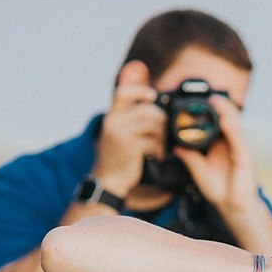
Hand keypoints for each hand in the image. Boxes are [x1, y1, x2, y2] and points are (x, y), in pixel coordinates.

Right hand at [93, 62, 164, 195]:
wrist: (108, 181)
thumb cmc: (116, 158)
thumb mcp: (115, 134)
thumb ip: (127, 120)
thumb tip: (150, 106)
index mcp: (111, 117)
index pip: (123, 92)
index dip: (140, 90)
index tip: (152, 96)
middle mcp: (114, 123)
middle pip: (146, 109)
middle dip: (160, 119)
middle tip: (163, 130)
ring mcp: (122, 134)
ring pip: (153, 125)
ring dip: (162, 136)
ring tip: (161, 145)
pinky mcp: (131, 147)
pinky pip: (154, 141)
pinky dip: (160, 149)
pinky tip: (158, 155)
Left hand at [174, 94, 259, 216]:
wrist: (232, 207)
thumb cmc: (220, 189)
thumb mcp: (199, 171)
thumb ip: (189, 158)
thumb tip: (175, 148)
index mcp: (221, 144)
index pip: (217, 122)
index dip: (211, 110)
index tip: (198, 101)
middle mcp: (231, 143)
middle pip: (227, 119)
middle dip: (219, 105)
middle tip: (207, 95)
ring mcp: (239, 148)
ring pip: (234, 125)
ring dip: (226, 111)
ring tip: (215, 101)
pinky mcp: (245, 156)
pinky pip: (238, 139)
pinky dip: (231, 128)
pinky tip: (225, 120)